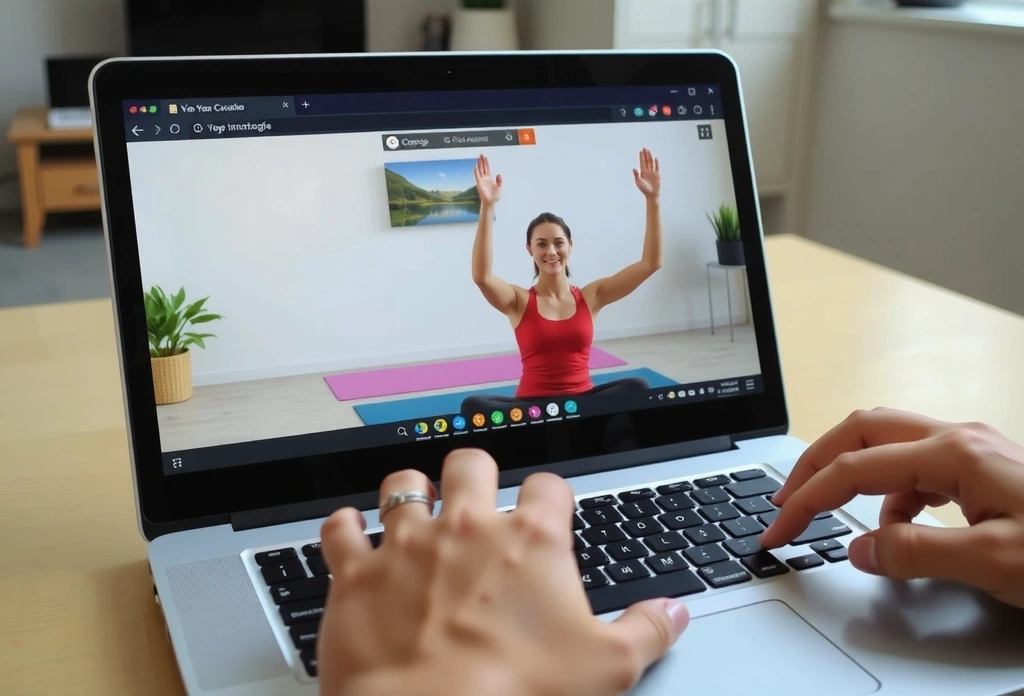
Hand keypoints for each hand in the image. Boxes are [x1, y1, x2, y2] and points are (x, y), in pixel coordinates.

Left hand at [317, 449, 690, 695]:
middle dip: (475, 474)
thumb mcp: (607, 668)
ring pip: (404, 484)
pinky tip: (349, 533)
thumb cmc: (519, 692)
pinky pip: (340, 529)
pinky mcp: (356, 572)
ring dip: (409, 489)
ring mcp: (407, 543)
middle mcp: (466, 526)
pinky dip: (343, 527)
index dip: (551, 495)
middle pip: (471, 463)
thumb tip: (675, 611)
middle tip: (475, 496)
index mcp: (530, 540)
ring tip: (414, 503)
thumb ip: (647, 630)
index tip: (548, 509)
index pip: (548, 487)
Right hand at [474, 154, 501, 206]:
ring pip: (480, 170)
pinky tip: (476, 166)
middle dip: (482, 161)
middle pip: (483, 167)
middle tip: (481, 154)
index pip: (487, 169)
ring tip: (478, 158)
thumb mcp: (500, 187)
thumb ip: (500, 180)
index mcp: (489, 179)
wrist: (490, 202)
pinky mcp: (479, 183)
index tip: (485, 157)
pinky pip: (477, 176)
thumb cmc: (494, 197)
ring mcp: (481, 181)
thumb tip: (498, 174)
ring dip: (479, 164)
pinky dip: (476, 171)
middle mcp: (485, 179)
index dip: (486, 163)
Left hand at [632, 148, 659, 198]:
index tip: (640, 151)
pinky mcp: (657, 175)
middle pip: (646, 161)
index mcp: (642, 172)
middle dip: (645, 154)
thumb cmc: (644, 189)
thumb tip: (633, 168)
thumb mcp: (638, 182)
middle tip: (644, 148)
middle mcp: (647, 171)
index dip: (641, 156)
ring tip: (649, 151)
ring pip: (651, 162)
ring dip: (650, 157)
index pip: (642, 162)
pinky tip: (655, 158)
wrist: (651, 194)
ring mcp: (652, 172)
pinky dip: (656, 163)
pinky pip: (657, 167)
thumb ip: (636, 175)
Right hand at [760, 408, 1023, 608]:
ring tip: (828, 513)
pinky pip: (914, 466)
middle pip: (860, 430)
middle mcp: (958, 439)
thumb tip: (858, 548)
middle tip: (785, 501)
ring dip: (848, 473)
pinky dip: (887, 493)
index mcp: (954, 453)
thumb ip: (916, 552)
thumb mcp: (994, 562)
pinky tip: (895, 526)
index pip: (854, 469)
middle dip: (814, 464)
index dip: (807, 500)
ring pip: (885, 442)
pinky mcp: (981, 467)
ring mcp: (971, 448)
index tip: (778, 530)